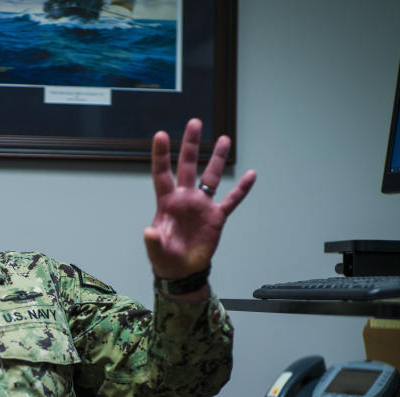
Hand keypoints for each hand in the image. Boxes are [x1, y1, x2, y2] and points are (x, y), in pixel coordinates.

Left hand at [143, 118, 256, 285]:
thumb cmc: (166, 258)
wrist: (183, 270)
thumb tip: (148, 232)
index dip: (162, 155)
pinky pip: (231, 200)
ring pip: (211, 177)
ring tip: (224, 139)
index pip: (162, 174)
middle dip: (191, 145)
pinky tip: (251, 175)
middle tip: (195, 122)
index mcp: (167, 202)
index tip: (161, 134)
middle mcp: (185, 198)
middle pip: (188, 166)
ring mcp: (202, 206)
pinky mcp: (216, 217)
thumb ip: (153, 240)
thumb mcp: (157, 250)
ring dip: (217, 159)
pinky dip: (242, 189)